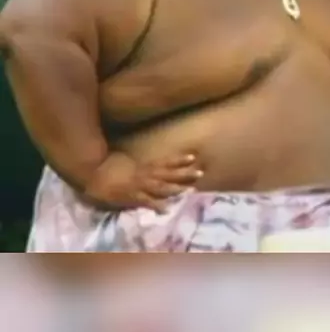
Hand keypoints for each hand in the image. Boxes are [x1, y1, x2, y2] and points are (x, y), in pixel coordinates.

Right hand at [83, 151, 203, 211]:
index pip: (164, 162)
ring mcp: (138, 185)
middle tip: (201, 171)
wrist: (92, 172)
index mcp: (142, 165)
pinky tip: (167, 210)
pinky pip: (145, 201)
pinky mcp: (130, 196)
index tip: (193, 156)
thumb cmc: (106, 167)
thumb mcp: (125, 162)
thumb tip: (147, 167)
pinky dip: (156, 205)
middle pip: (167, 173)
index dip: (179, 160)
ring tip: (191, 189)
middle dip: (184, 173)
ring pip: (160, 186)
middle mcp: (143, 174)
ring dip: (176, 188)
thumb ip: (137, 166)